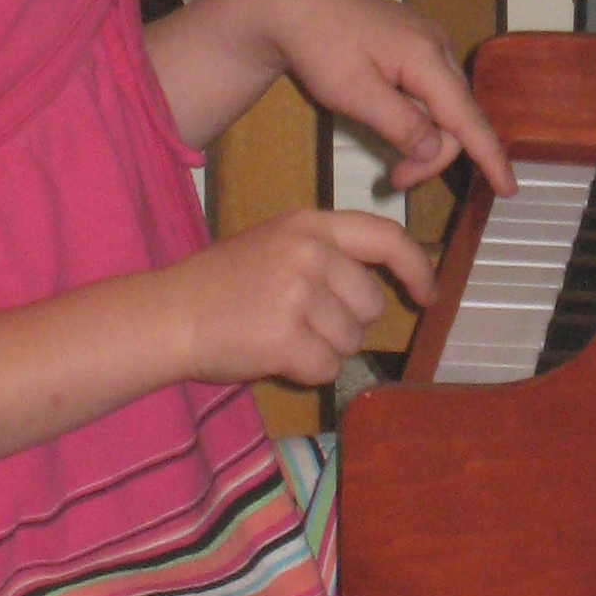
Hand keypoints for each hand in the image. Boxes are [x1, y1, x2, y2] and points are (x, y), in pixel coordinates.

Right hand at [175, 211, 439, 389]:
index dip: (416, 268)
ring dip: (323, 348)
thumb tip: (384, 284)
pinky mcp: (287, 337)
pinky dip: (306, 372)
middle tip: (298, 319)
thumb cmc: (221, 283)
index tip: (426, 293)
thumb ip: (326, 252)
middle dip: (345, 323)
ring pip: (352, 341)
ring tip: (279, 332)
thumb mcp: (275, 243)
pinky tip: (273, 355)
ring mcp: (299, 294)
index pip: (386, 237)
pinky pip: (328, 368)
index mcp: (309, 223)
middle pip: (370, 304)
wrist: (169, 313)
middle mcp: (309, 253)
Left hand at [271, 0, 516, 196]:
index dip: (489, 155)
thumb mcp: (353, 93)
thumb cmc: (318, 45)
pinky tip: (394, 125)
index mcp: (425, 57)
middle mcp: (436, 45)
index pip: (467, 116)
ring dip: (426, 137)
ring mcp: (425, 40)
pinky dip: (419, 115)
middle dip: (434, 154)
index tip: (508, 188)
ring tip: (393, 163)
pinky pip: (430, 87)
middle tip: (396, 181)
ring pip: (443, 102)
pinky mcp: (411, 42)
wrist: (291, 4)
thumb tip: (437, 149)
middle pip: (455, 113)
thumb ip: (400, 123)